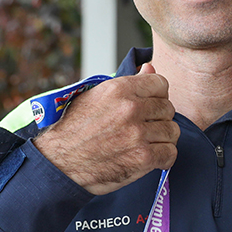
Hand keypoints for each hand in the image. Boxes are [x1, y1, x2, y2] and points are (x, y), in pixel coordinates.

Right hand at [34, 63, 178, 194]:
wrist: (59, 163)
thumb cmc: (74, 130)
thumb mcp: (94, 96)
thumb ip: (127, 82)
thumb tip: (150, 68)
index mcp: (120, 89)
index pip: (161, 84)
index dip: (157, 96)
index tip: (150, 106)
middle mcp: (131, 109)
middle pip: (168, 108)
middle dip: (159, 118)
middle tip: (146, 128)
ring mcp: (138, 134)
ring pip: (172, 131)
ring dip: (163, 138)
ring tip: (148, 143)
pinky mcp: (143, 158)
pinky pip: (170, 154)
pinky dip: (164, 157)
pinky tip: (152, 157)